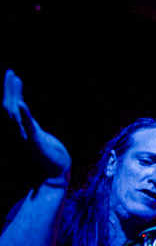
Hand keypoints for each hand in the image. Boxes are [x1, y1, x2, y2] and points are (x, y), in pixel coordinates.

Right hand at [3, 69, 70, 183]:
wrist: (56, 173)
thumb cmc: (49, 154)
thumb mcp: (37, 133)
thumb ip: (29, 123)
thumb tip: (24, 110)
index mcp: (21, 128)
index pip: (12, 106)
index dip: (11, 91)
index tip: (13, 75)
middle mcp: (20, 131)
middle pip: (9, 106)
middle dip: (9, 88)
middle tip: (10, 72)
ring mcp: (26, 136)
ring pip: (15, 114)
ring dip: (15, 95)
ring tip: (16, 79)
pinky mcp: (35, 143)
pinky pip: (28, 127)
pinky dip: (24, 116)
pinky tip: (22, 104)